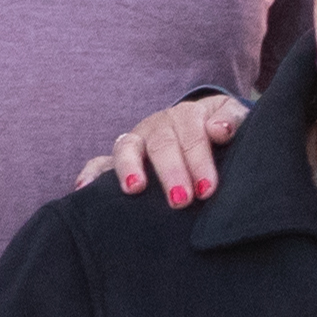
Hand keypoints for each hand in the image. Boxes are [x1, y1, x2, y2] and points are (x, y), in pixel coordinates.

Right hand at [76, 93, 243, 205]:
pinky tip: (84, 188)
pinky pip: (99, 162)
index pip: (193, 135)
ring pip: (126, 147)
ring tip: (134, 189)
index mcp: (188, 116)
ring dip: (129, 168)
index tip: (207, 189)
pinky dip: (91, 173)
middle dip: (171, 172)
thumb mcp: (232, 117)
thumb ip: (232, 119)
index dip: (199, 161)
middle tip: (181, 200)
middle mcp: (159, 126)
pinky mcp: (119, 158)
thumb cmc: (220, 129)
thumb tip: (219, 130)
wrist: (202, 125)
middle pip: (162, 145)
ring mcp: (137, 141)